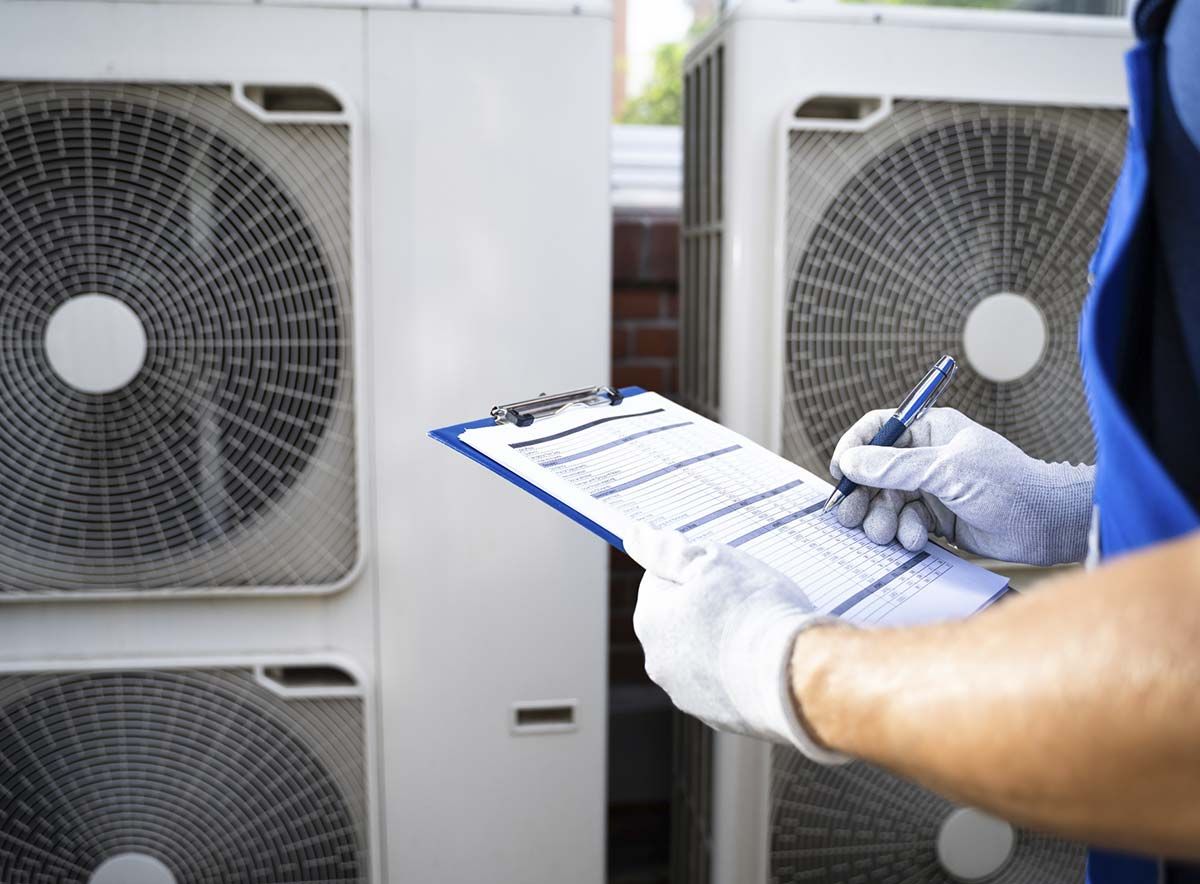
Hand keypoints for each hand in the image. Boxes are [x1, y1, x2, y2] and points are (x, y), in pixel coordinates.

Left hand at [624, 525, 846, 762]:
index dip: (692, 569)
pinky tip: (768, 662)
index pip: (659, 580)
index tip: (721, 570)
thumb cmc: (754, 612)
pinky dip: (743, 672)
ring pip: (704, 653)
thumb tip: (634, 535)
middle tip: (746, 598)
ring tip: (762, 631)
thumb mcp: (711, 561)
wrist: (796, 678)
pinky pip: (729, 684)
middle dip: (708, 606)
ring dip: (725, 640)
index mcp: (650, 620)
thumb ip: (667, 549)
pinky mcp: (722, 719)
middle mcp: (660, 662)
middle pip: (681, 619)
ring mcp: (690, 696)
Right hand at [830, 408, 1093, 565]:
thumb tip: (850, 462)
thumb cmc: (1008, 484)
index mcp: (930, 431)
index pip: (878, 428)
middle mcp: (926, 457)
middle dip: (862, 495)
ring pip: (886, 502)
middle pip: (875, 472)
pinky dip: (904, 533)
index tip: (840, 471)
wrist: (1047, 524)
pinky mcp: (936, 519)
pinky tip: (917, 540)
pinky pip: (903, 524)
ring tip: (886, 533)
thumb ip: (895, 467)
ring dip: (882, 519)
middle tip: (850, 515)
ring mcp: (930, 489)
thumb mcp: (947, 470)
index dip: (855, 447)